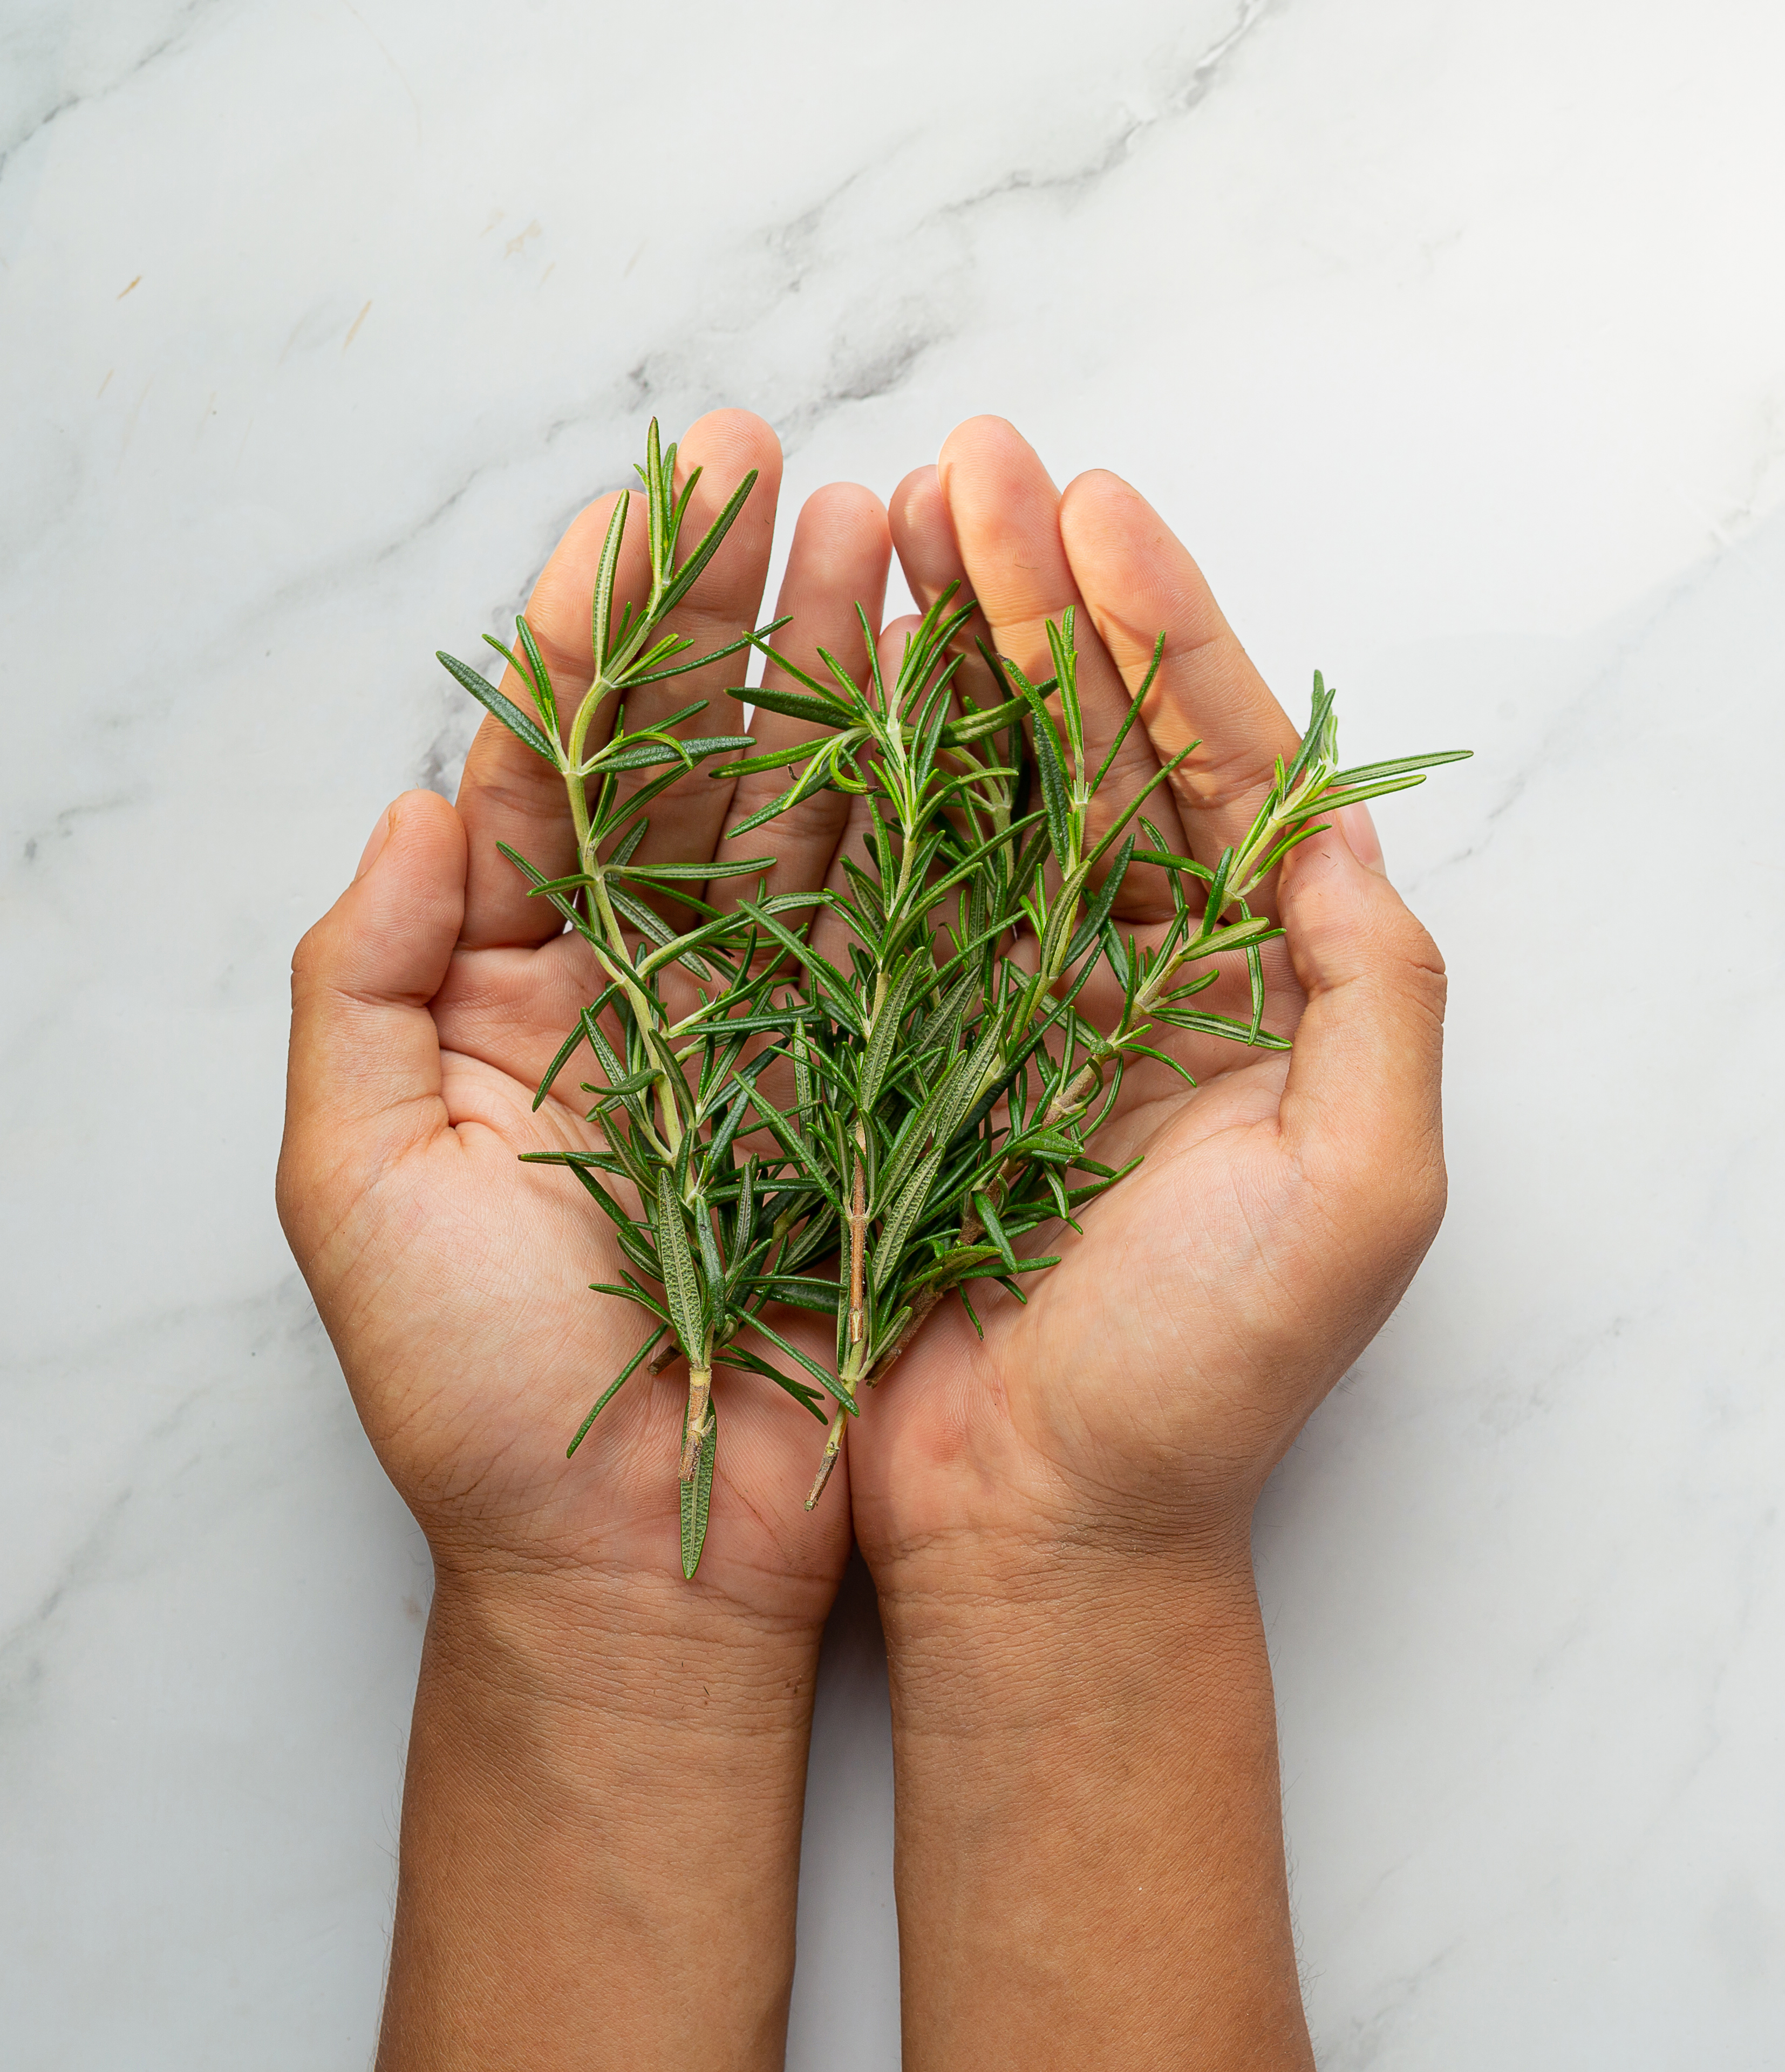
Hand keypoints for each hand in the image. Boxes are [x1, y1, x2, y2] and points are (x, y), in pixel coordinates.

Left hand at [280, 408, 895, 1624]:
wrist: (651, 1567)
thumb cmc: (484, 1405)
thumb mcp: (358, 1191)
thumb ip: (363, 985)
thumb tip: (418, 804)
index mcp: (515, 985)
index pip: (556, 763)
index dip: (601, 623)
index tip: (655, 493)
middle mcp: (658, 983)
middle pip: (701, 756)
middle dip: (741, 604)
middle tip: (790, 464)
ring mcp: (786, 1029)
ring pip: (824, 814)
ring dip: (857, 670)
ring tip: (904, 528)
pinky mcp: (894, 1089)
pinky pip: (920, 927)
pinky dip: (949, 813)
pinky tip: (980, 694)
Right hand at [839, 419, 1450, 2069]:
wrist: (1046, 1531)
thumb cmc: (1209, 1382)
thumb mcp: (1361, 1190)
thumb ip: (1380, 996)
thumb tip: (1350, 832)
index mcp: (1266, 987)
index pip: (1218, 770)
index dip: (1161, 637)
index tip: (1092, 511)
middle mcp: (1151, 974)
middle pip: (1098, 745)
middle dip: (1043, 601)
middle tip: (974, 464)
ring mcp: (1021, 1003)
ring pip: (989, 783)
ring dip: (951, 648)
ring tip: (903, 509)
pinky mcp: (907, 1048)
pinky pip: (890, 881)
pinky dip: (866, 769)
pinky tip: (834, 660)